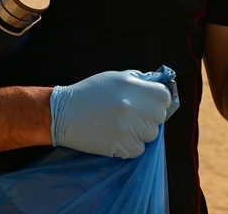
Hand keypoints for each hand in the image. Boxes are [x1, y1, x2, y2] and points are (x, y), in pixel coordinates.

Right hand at [50, 66, 178, 157]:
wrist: (62, 113)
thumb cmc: (90, 92)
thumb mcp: (115, 78)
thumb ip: (139, 81)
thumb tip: (158, 86)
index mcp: (132, 86)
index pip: (164, 97)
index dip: (158, 101)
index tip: (149, 104)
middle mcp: (132, 106)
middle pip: (159, 117)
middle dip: (150, 118)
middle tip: (134, 117)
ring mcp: (126, 127)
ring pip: (150, 135)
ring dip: (140, 134)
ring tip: (122, 127)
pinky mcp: (119, 145)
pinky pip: (138, 150)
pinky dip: (130, 147)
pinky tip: (116, 137)